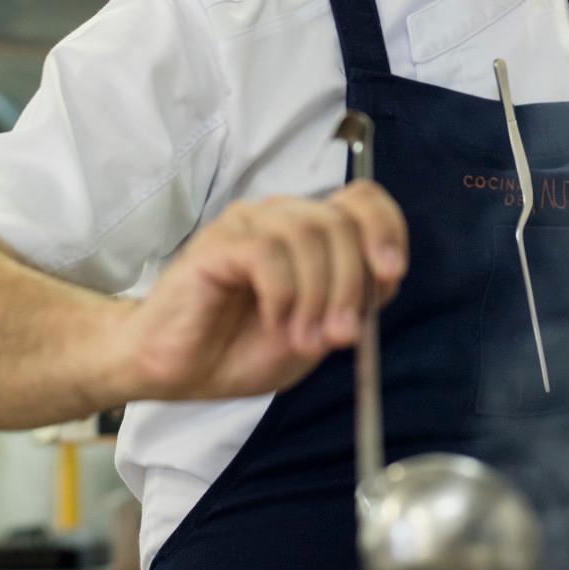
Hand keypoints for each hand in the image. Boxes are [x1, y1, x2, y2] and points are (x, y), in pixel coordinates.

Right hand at [114, 183, 407, 400]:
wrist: (177, 370)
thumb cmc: (242, 347)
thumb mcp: (316, 332)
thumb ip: (352, 306)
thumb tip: (386, 281)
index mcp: (313, 232)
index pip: (364, 200)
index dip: (386, 229)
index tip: (392, 274)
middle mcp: (284, 217)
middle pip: (340, 222)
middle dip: (351, 284)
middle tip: (341, 337)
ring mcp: (248, 224)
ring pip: (307, 235)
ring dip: (317, 296)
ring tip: (304, 339)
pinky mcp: (218, 242)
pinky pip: (266, 252)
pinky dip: (282, 294)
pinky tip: (274, 321)